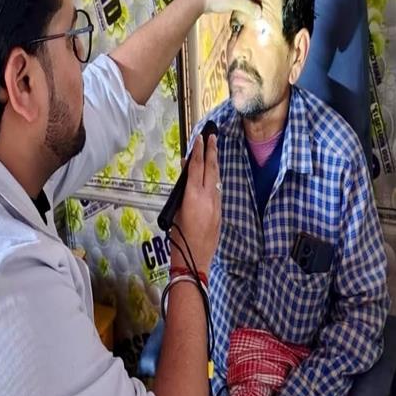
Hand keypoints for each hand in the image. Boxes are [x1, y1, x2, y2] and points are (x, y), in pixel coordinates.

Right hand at [172, 134, 221, 272]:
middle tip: (213, 136)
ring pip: (216, 179)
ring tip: (213, 150)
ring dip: (214, 164)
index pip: (196, 167)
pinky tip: (212, 175)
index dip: (198, 151)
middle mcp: (208, 198)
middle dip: (212, 151)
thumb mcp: (176, 211)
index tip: (200, 138)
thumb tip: (186, 173)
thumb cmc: (178, 237)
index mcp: (193, 196)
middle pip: (211, 169)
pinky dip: (214, 179)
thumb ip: (182, 191)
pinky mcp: (220, 212)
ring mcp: (216, 205)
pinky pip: (217, 190)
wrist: (194, 259)